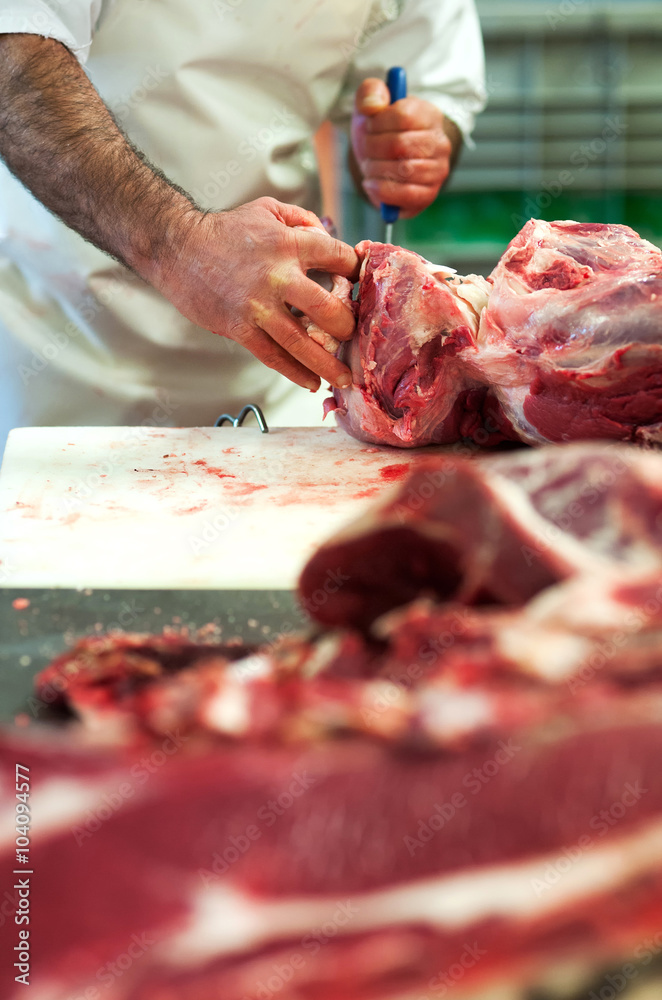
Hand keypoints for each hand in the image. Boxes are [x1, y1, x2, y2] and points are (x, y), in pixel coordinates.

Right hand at [149, 198, 358, 390]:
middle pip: (329, 310)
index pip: (340, 259)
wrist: (178, 248)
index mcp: (291, 244)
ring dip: (328, 365)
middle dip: (347, 327)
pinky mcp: (240, 329)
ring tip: (343, 378)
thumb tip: (328, 237)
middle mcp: (279, 277)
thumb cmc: (225, 230)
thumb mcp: (268, 210)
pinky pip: (274, 357)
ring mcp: (259, 307)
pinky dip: (296, 373)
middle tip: (352, 336)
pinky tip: (311, 381)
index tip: (360, 288)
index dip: (356, 274)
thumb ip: (303, 220)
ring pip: (303, 344)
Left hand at [351, 78, 452, 218]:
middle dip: (373, 148)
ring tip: (369, 166)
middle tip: (366, 149)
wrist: (382, 163)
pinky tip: (371, 183)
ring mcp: (438, 171)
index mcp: (429, 115)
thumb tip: (373, 106)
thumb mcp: (371, 107)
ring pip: (404, 170)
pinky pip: (407, 194)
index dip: (378, 122)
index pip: (403, 115)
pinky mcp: (428, 195)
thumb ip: (370, 93)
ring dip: (376, 169)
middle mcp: (440, 143)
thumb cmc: (378, 132)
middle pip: (400, 144)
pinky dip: (383, 190)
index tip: (369, 127)